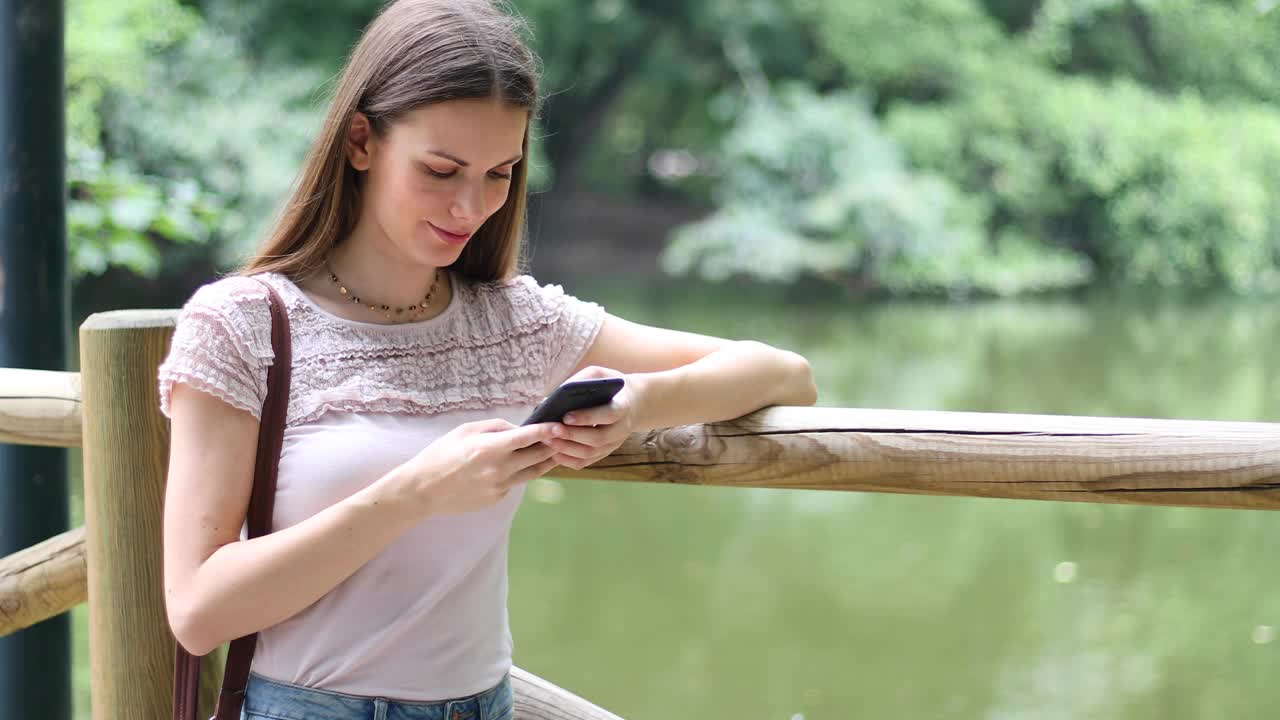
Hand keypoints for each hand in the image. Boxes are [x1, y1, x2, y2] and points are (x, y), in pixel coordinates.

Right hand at [392, 418, 559, 515]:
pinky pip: (515, 483)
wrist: (424, 489)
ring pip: (533, 473)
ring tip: (553, 452)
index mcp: (489, 448)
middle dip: (552, 445)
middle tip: (561, 437)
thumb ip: (495, 427)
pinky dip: (520, 473)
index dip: (547, 430)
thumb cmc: (441, 454)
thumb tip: (518, 429)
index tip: (559, 425)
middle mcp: (499, 469)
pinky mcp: (497, 498)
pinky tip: (517, 466)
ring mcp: (499, 486)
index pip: (528, 437)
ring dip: (545, 461)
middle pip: (537, 456)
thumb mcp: (465, 431)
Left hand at [546, 366, 636, 469]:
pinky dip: (568, 459)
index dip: (587, 417)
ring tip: (547, 439)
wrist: (633, 402)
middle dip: (571, 436)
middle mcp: (621, 429)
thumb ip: (579, 382)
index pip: (607, 415)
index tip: (566, 416)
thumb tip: (551, 400)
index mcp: (623, 407)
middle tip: (549, 430)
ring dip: (566, 448)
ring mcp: (613, 444)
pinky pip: (585, 462)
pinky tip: (553, 451)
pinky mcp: (604, 452)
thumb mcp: (599, 375)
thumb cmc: (609, 386)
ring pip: (589, 453)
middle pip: (597, 439)